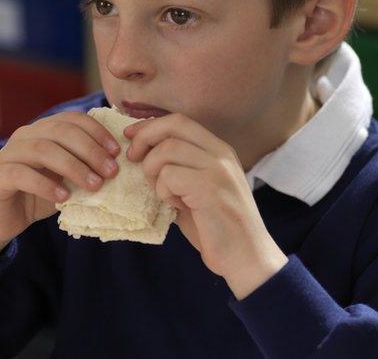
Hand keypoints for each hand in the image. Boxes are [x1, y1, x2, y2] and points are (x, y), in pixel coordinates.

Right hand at [0, 111, 121, 256]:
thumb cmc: (36, 196)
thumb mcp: (65, 179)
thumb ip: (83, 167)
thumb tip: (117, 165)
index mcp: (42, 131)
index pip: (72, 119)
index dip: (96, 132)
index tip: (116, 152)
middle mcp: (24, 136)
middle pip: (60, 131)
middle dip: (90, 150)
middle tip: (111, 171)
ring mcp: (7, 155)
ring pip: (43, 150)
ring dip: (73, 167)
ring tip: (94, 185)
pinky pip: (21, 174)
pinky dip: (45, 185)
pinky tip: (64, 197)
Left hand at [125, 113, 287, 299]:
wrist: (246, 258)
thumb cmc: (217, 228)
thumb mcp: (197, 191)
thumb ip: (177, 170)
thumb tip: (140, 156)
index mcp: (219, 150)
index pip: (179, 121)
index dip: (150, 125)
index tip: (131, 137)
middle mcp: (221, 154)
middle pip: (173, 125)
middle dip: (145, 137)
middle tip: (132, 159)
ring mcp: (217, 169)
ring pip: (167, 150)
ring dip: (153, 171)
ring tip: (164, 193)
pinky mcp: (210, 188)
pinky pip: (169, 175)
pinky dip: (162, 190)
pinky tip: (174, 205)